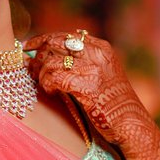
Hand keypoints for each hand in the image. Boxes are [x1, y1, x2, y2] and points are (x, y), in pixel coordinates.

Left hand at [25, 32, 159, 159]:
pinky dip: (47, 84)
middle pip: (55, 44)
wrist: (131, 123)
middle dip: (38, 56)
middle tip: (31, 69)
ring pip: (51, 62)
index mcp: (101, 48)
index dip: (42, 39)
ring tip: (44, 85)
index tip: (27, 46)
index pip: (64, 36)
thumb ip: (82, 60)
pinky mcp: (88, 88)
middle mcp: (98, 54)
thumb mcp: (102, 72)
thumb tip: (48, 52)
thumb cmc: (111, 101)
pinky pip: (55, 79)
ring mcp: (94, 70)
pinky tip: (50, 91)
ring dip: (41, 74)